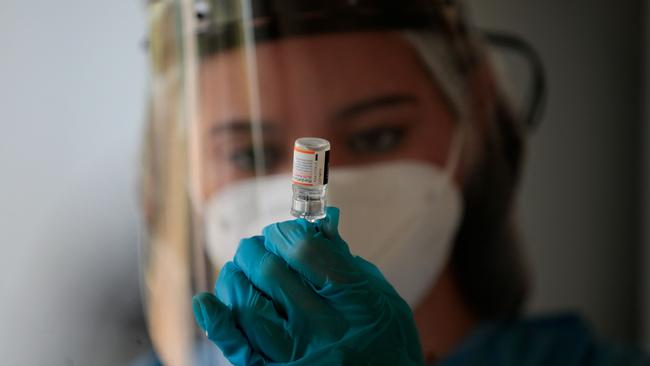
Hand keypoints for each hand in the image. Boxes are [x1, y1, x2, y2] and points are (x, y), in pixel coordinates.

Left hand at [192, 207, 423, 364]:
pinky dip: (217, 323)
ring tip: (238, 270)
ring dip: (235, 279)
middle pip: (271, 273)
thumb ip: (349, 265)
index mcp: (356, 301)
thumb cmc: (389, 344)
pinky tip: (207, 302)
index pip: (304, 250)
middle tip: (255, 248)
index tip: (279, 233)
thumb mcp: (384, 299)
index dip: (283, 233)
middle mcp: (325, 329)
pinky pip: (240, 350)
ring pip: (249, 307)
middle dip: (255, 251)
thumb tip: (319, 227)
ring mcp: (299, 356)